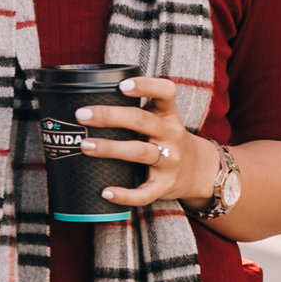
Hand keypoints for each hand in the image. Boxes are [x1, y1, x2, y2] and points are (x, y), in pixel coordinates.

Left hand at [75, 76, 219, 210]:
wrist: (198, 171)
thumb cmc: (166, 139)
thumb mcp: (161, 119)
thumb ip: (135, 109)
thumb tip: (87, 100)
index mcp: (168, 115)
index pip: (165, 92)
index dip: (146, 86)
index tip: (122, 86)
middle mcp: (171, 135)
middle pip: (142, 121)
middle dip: (109, 116)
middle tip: (82, 115)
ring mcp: (170, 161)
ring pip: (140, 152)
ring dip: (110, 149)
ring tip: (85, 146)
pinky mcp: (165, 185)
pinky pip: (145, 192)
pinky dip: (125, 195)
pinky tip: (106, 192)